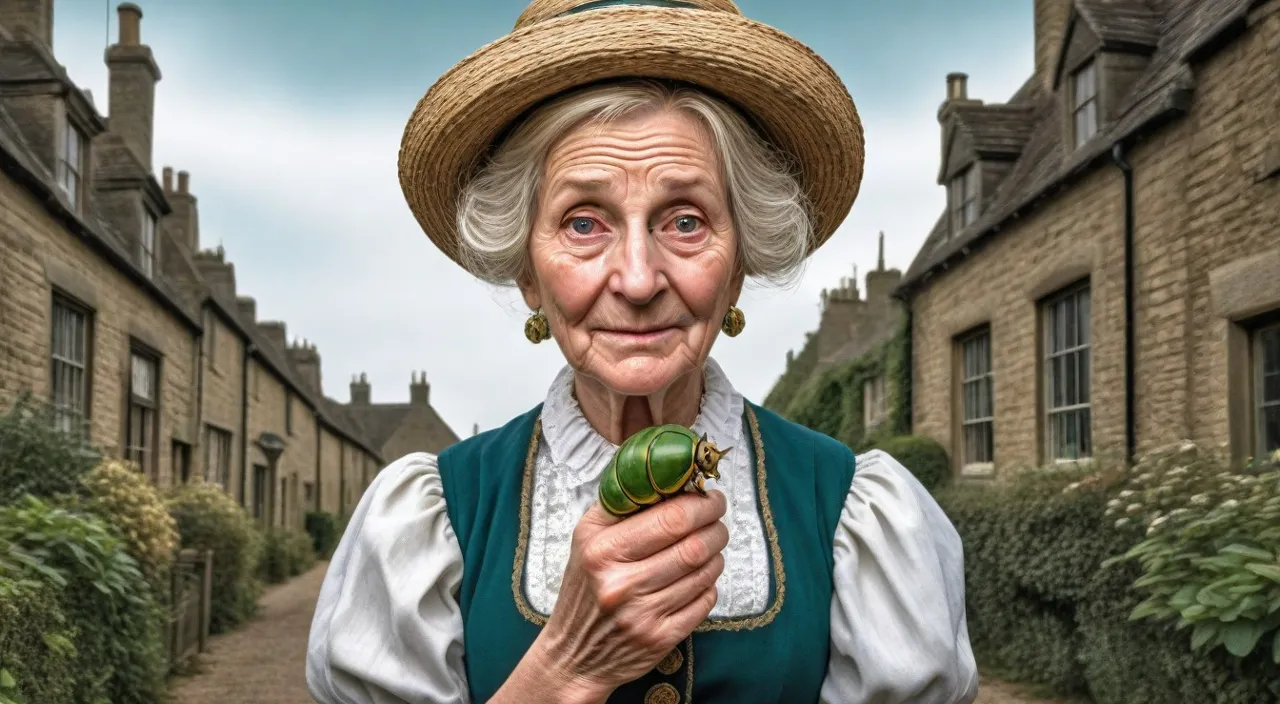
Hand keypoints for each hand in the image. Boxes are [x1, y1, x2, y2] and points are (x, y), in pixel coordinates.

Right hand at [532, 491, 728, 699]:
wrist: (573, 655)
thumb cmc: (584, 587)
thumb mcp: (586, 538)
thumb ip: (621, 504)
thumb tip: (668, 477)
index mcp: (603, 550)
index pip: (671, 519)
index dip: (702, 504)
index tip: (712, 497)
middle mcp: (622, 583)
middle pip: (694, 546)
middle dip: (716, 528)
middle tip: (718, 521)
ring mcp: (643, 614)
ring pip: (704, 574)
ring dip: (716, 555)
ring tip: (710, 547)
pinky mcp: (660, 638)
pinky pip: (704, 603)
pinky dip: (710, 585)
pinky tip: (700, 578)